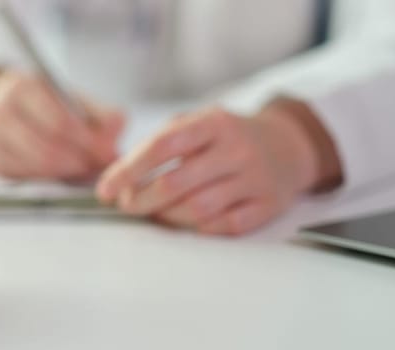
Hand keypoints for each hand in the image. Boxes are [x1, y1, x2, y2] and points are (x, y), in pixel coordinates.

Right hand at [0, 71, 124, 179]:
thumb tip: (114, 151)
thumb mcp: (69, 96)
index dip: (89, 142)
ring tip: (86, 169)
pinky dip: (52, 179)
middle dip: (81, 162)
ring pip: (39, 168)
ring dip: (69, 173)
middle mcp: (1, 113)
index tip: (108, 152)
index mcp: (23, 88)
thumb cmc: (41, 100)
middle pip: (48, 149)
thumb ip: (100, 116)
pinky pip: (29, 179)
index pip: (61, 122)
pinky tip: (64, 172)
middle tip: (100, 167)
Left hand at [97, 104, 327, 234]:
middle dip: (142, 199)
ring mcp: (255, 179)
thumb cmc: (227, 137)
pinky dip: (200, 228)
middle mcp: (236, 150)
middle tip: (127, 205)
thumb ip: (162, 140)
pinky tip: (188, 222)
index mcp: (214, 123)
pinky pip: (225, 226)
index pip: (162, 146)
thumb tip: (119, 172)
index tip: (105, 189)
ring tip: (156, 212)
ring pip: (198, 209)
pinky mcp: (268, 206)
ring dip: (167, 216)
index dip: (129, 170)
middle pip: (176, 183)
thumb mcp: (199, 121)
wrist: (289, 145)